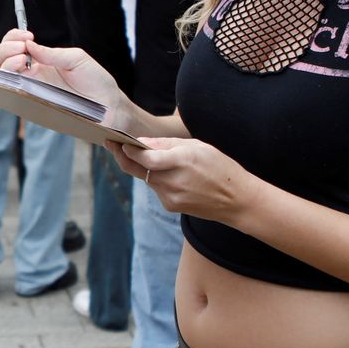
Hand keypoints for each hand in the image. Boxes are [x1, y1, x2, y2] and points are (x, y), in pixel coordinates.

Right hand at [0, 30, 127, 126]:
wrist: (108, 106)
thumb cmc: (96, 81)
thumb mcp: (76, 59)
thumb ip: (52, 53)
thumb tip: (29, 45)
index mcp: (41, 61)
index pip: (15, 46)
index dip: (14, 38)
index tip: (26, 35)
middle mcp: (32, 75)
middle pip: (2, 59)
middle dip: (6, 48)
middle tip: (22, 47)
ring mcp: (31, 90)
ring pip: (2, 75)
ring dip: (5, 62)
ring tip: (21, 58)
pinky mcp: (33, 105)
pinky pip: (11, 94)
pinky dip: (8, 80)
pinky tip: (21, 71)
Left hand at [117, 137, 262, 226]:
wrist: (236, 200)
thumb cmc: (220, 167)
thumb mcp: (198, 146)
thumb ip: (167, 145)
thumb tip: (142, 143)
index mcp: (182, 161)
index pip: (146, 158)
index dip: (128, 150)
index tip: (117, 141)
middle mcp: (173, 181)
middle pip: (138, 169)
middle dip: (123, 156)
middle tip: (112, 144)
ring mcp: (170, 196)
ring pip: (146, 178)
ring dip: (142, 167)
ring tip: (143, 153)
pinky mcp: (170, 205)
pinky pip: (156, 188)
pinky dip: (157, 178)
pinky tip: (169, 174)